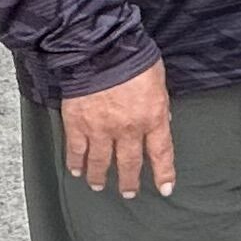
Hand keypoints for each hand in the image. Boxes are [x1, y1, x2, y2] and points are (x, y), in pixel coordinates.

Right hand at [60, 62, 174, 196]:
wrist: (100, 47)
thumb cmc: (132, 57)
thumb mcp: (158, 79)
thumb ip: (159, 103)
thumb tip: (162, 119)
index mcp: (152, 117)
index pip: (161, 153)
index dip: (163, 174)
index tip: (165, 189)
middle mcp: (127, 129)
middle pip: (129, 163)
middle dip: (129, 181)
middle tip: (128, 192)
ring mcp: (100, 128)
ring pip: (101, 161)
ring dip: (100, 176)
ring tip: (98, 186)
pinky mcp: (77, 123)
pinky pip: (76, 149)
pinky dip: (75, 162)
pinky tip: (76, 170)